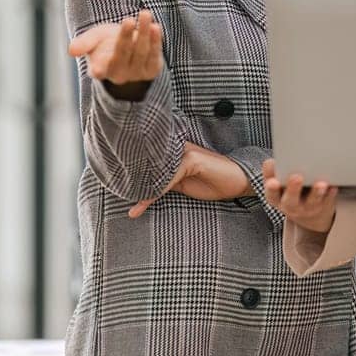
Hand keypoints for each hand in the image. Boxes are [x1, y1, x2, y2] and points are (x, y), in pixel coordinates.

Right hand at [68, 10, 162, 95]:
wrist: (129, 48)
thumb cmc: (106, 42)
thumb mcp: (93, 39)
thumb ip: (84, 43)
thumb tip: (71, 51)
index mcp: (100, 69)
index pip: (99, 69)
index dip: (98, 69)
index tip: (97, 69)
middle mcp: (119, 75)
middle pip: (122, 54)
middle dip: (125, 37)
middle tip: (128, 19)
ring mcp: (137, 74)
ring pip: (141, 53)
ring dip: (143, 33)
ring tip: (145, 14)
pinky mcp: (152, 70)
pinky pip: (154, 55)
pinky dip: (156, 41)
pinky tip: (155, 27)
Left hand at [129, 142, 252, 217]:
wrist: (238, 181)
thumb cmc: (212, 181)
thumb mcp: (182, 184)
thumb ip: (165, 182)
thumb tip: (143, 189)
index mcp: (173, 151)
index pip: (149, 160)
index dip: (133, 171)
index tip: (117, 186)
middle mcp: (177, 147)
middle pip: (148, 162)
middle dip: (132, 179)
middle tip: (117, 194)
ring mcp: (184, 151)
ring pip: (156, 171)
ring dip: (142, 190)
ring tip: (132, 208)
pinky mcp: (191, 160)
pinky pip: (168, 178)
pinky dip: (154, 193)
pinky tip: (143, 204)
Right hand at [262, 159, 336, 233]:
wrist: (307, 215)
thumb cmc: (290, 192)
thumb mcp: (277, 185)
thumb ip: (273, 173)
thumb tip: (271, 162)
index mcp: (276, 198)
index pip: (271, 194)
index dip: (271, 188)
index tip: (273, 182)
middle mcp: (291, 206)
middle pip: (290, 200)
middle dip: (293, 189)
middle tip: (297, 177)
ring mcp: (307, 208)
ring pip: (312, 202)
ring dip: (316, 192)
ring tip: (320, 184)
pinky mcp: (323, 206)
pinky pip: (328, 201)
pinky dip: (330, 194)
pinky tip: (333, 186)